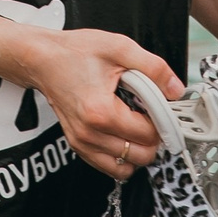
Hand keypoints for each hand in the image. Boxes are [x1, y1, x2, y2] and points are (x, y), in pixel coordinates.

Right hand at [18, 28, 176, 181]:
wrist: (42, 59)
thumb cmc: (74, 53)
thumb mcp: (119, 49)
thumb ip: (154, 68)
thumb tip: (176, 89)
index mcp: (101, 112)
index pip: (148, 134)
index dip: (163, 119)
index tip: (163, 106)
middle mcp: (89, 133)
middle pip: (141, 156)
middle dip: (153, 137)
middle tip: (152, 115)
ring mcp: (82, 142)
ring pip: (125, 167)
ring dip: (138, 149)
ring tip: (137, 125)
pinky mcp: (78, 145)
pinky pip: (109, 166)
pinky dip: (122, 156)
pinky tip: (123, 133)